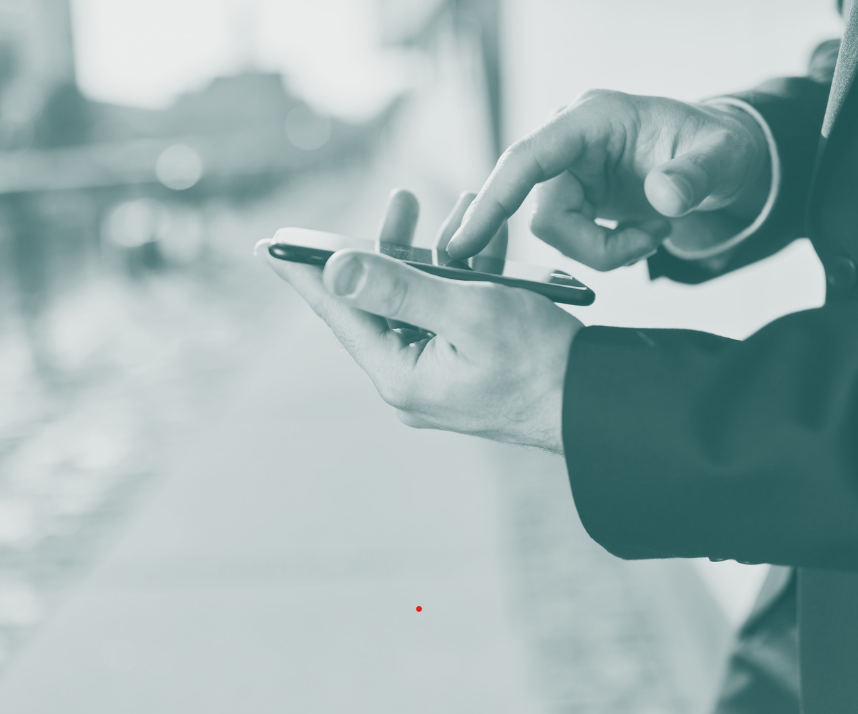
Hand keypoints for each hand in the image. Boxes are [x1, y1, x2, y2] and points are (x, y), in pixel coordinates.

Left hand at [255, 189, 582, 452]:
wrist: (596, 404)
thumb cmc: (539, 362)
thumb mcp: (467, 313)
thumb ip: (399, 288)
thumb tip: (335, 269)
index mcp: (398, 372)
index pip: (337, 313)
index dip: (303, 274)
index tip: (268, 246)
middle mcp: (410, 377)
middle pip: (381, 299)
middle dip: (395, 245)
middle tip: (403, 198)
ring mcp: (437, 374)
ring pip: (421, 300)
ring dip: (440, 253)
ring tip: (462, 206)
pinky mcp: (463, 366)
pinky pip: (449, 312)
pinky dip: (464, 276)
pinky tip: (484, 239)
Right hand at [447, 90, 771, 269]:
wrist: (715, 165)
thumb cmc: (716, 149)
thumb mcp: (721, 159)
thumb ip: (696, 177)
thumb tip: (666, 196)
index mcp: (588, 121)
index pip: (524, 161)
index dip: (491, 202)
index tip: (461, 244)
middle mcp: (566, 146)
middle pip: (542, 213)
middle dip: (592, 244)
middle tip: (647, 242)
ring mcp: (565, 174)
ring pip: (554, 235)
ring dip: (604, 249)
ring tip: (652, 231)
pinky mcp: (570, 199)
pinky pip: (569, 242)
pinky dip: (605, 250)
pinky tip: (639, 232)